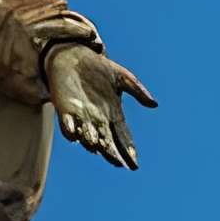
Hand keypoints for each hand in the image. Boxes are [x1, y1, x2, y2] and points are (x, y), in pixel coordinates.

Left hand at [46, 45, 156, 168]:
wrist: (73, 57)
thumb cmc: (99, 69)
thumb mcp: (122, 77)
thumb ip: (137, 91)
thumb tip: (154, 105)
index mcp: (113, 115)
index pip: (123, 136)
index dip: (128, 149)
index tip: (134, 163)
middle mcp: (97, 120)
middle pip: (106, 141)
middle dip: (111, 152)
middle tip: (117, 163)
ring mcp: (80, 116)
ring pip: (86, 135)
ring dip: (91, 141)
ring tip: (97, 148)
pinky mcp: (65, 109)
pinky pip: (66, 123)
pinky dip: (69, 129)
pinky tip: (73, 135)